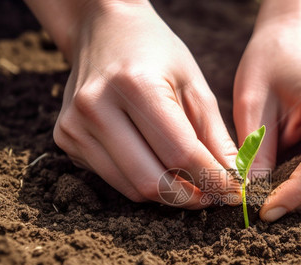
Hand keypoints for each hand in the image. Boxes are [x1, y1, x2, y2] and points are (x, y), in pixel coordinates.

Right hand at [52, 1, 238, 207]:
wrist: (103, 30)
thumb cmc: (157, 54)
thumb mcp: (195, 85)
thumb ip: (215, 136)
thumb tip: (235, 181)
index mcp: (135, 85)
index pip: (181, 153)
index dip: (214, 179)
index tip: (235, 192)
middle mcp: (96, 107)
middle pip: (152, 180)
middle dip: (190, 198)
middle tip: (212, 196)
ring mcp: (75, 126)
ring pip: (132, 188)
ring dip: (167, 195)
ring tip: (190, 184)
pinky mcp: (65, 139)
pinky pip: (114, 180)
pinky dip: (142, 183)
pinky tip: (157, 166)